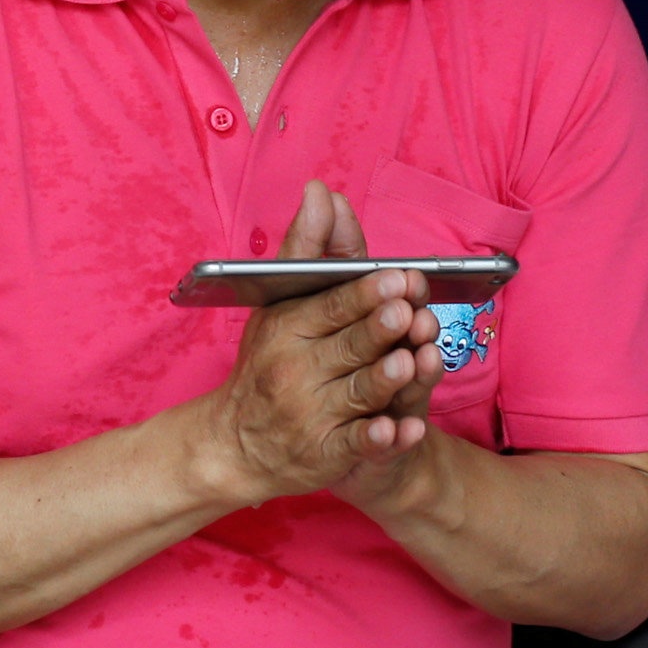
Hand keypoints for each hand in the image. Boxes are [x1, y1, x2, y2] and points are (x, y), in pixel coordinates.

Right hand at [200, 183, 441, 506]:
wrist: (238, 443)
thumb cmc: (270, 363)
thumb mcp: (280, 305)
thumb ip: (311, 249)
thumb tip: (322, 192)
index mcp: (284, 329)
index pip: (329, 305)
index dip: (365, 293)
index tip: (396, 277)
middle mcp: (295, 370)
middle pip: (347, 345)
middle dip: (378, 328)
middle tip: (407, 309)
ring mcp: (312, 415)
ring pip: (357, 393)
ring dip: (384, 378)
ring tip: (409, 361)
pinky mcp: (327, 454)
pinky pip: (358, 446)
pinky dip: (380, 439)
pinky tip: (402, 429)